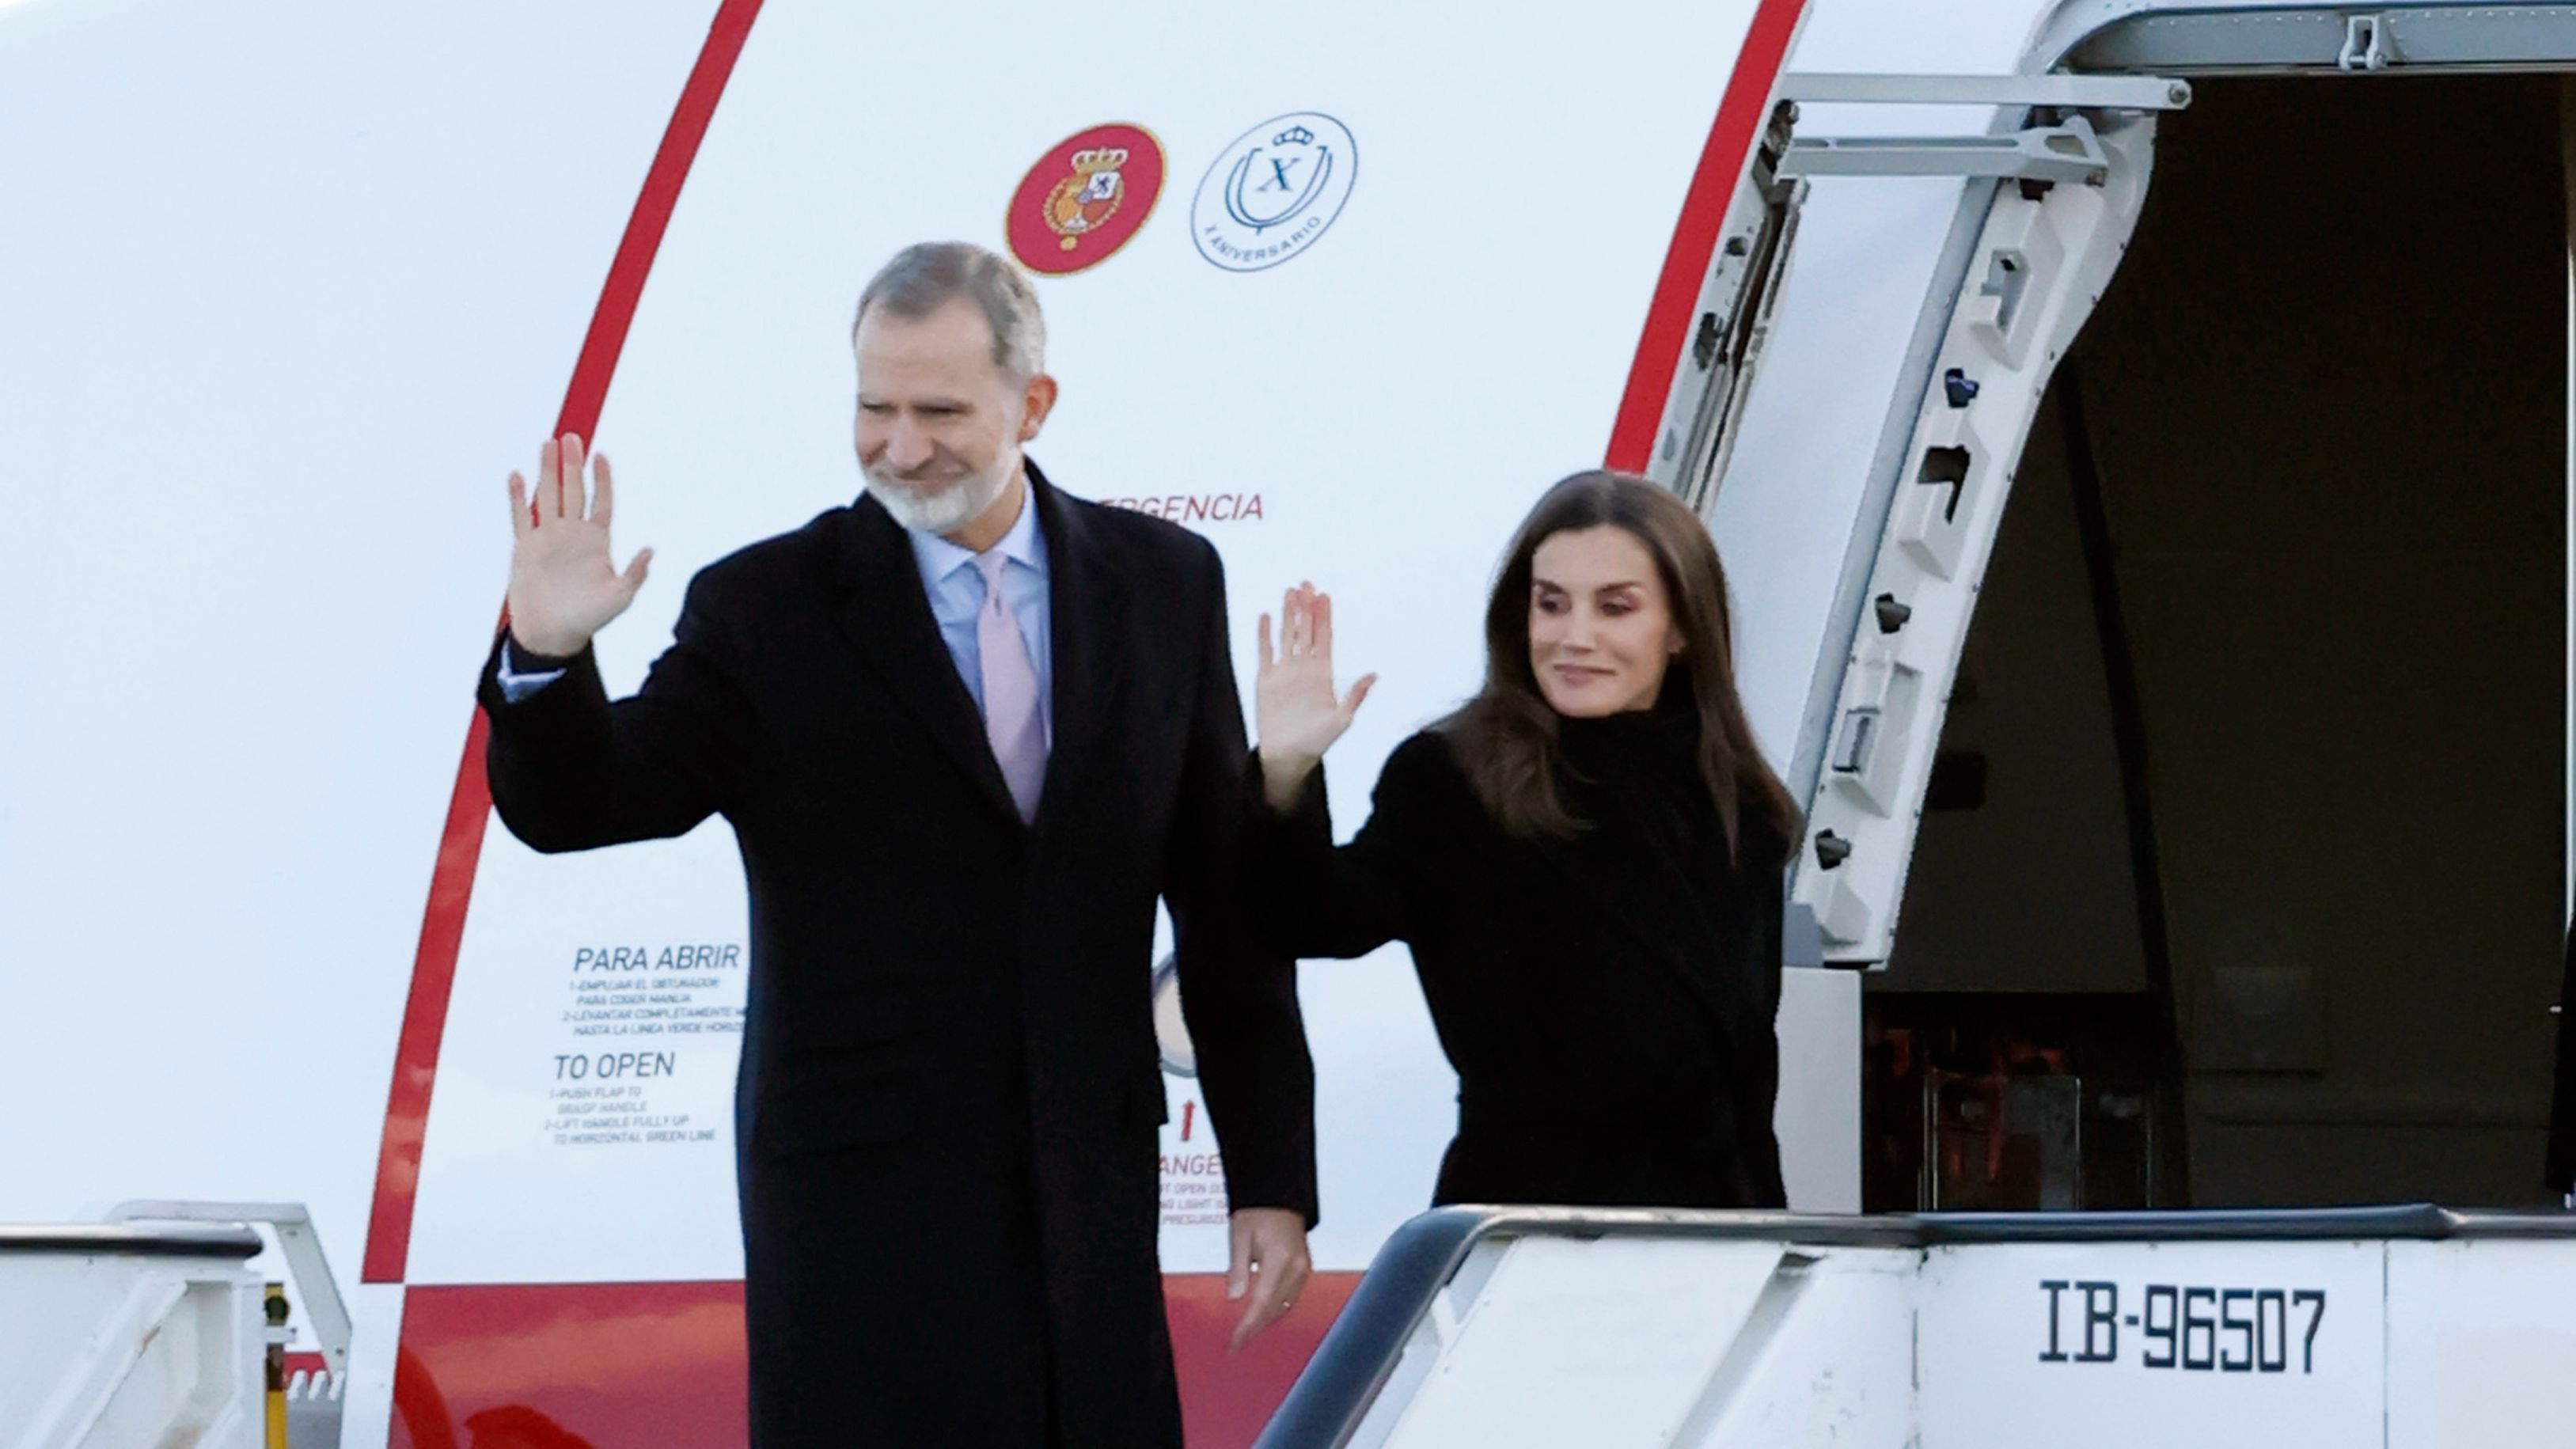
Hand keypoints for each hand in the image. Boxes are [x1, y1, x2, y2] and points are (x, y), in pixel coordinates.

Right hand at [505, 432, 652, 656]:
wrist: (551, 635)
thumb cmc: (588, 618)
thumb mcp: (620, 598)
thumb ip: (635, 573)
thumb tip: (650, 550)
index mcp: (596, 542)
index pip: (601, 502)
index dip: (602, 479)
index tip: (601, 455)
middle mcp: (572, 535)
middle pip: (573, 491)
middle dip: (572, 464)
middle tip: (571, 437)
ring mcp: (548, 539)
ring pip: (547, 497)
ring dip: (547, 472)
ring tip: (547, 445)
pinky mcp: (525, 548)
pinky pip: (520, 517)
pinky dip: (518, 497)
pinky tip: (517, 476)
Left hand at [1225, 1206, 1312, 1351]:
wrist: (1278, 1196)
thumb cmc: (1256, 1212)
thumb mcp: (1239, 1235)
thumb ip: (1238, 1268)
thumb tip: (1234, 1298)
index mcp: (1279, 1259)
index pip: (1261, 1302)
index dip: (1247, 1326)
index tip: (1234, 1344)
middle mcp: (1297, 1268)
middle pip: (1274, 1310)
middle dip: (1255, 1329)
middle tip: (1235, 1344)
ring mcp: (1304, 1269)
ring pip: (1284, 1307)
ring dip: (1265, 1321)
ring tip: (1245, 1333)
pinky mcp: (1305, 1269)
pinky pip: (1290, 1298)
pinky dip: (1274, 1310)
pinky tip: (1260, 1314)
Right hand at [1255, 583, 1374, 809]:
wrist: (1288, 757)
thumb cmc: (1317, 742)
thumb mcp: (1341, 720)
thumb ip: (1354, 695)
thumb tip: (1374, 675)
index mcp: (1323, 673)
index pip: (1324, 637)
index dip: (1324, 616)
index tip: (1323, 595)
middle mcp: (1304, 668)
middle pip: (1306, 629)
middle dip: (1305, 607)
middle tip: (1305, 583)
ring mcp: (1285, 672)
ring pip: (1287, 635)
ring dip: (1287, 614)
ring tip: (1288, 592)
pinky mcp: (1266, 680)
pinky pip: (1265, 652)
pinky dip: (1264, 634)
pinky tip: (1265, 616)